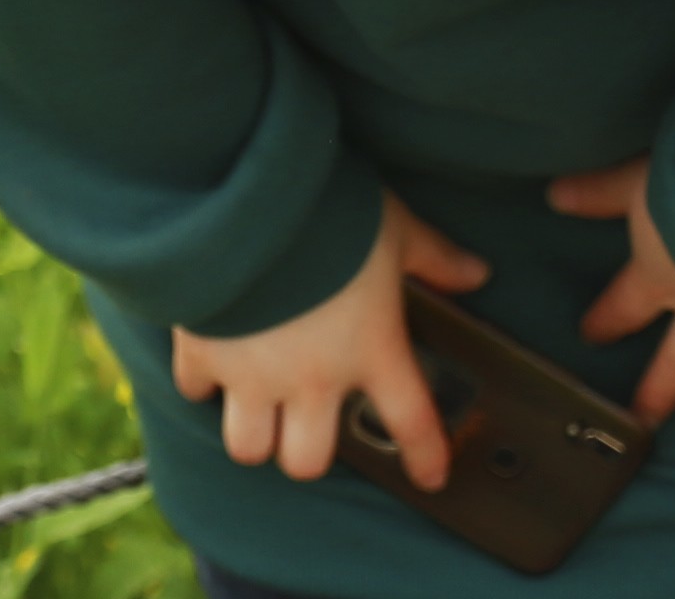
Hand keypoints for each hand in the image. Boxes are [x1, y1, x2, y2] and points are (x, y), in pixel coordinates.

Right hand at [170, 194, 491, 487]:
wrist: (248, 198)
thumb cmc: (331, 213)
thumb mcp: (396, 228)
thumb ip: (435, 258)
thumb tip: (477, 272)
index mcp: (371, 350)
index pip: (410, 421)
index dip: (425, 455)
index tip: (430, 477)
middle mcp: (313, 378)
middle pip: (308, 460)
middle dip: (306, 447)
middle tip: (307, 418)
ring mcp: (254, 375)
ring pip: (249, 446)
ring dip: (254, 431)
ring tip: (256, 405)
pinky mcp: (203, 354)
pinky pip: (196, 391)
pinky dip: (202, 380)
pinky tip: (210, 358)